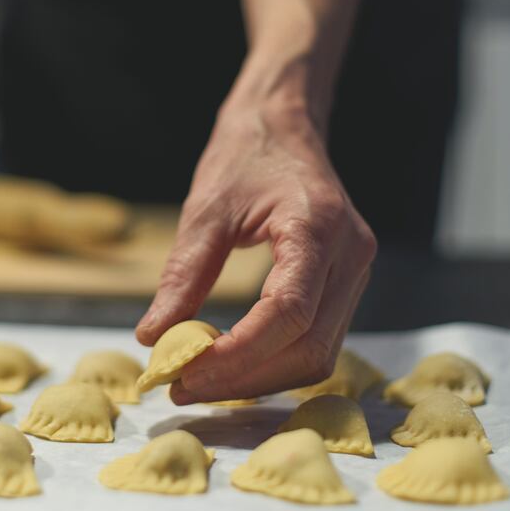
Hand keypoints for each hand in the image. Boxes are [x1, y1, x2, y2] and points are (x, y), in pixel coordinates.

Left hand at [135, 103, 375, 402]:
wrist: (284, 124)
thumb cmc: (246, 155)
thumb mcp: (205, 209)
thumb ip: (183, 275)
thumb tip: (152, 338)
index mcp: (317, 227)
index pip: (288, 312)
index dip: (239, 354)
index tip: (187, 374)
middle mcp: (350, 254)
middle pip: (309, 346)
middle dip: (245, 377)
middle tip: (183, 386)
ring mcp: (357, 271)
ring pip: (319, 354)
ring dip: (261, 378)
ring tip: (202, 380)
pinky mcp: (349, 283)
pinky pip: (319, 340)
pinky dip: (276, 361)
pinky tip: (233, 363)